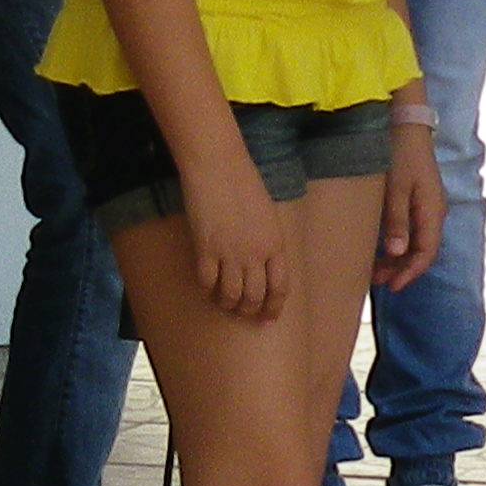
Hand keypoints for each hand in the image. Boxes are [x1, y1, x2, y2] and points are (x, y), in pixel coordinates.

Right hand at [184, 158, 288, 322]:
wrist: (219, 167)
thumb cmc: (245, 184)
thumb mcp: (268, 214)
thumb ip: (268, 241)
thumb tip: (263, 262)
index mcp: (276, 244)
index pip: (280, 287)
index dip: (274, 306)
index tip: (268, 317)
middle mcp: (256, 254)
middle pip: (255, 296)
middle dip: (250, 310)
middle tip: (244, 313)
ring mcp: (230, 253)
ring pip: (231, 295)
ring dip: (228, 305)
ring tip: (225, 304)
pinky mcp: (205, 249)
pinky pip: (207, 282)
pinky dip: (207, 291)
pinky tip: (207, 289)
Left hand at [376, 119, 445, 289]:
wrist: (406, 125)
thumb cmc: (400, 155)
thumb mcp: (395, 188)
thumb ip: (397, 220)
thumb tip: (398, 252)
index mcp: (432, 212)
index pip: (426, 253)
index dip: (410, 273)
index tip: (391, 287)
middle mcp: (434, 213)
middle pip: (422, 251)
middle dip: (401, 269)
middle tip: (376, 281)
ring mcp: (427, 207)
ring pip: (416, 242)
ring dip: (398, 258)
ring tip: (375, 268)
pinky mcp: (417, 200)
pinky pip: (411, 231)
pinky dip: (397, 244)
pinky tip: (380, 247)